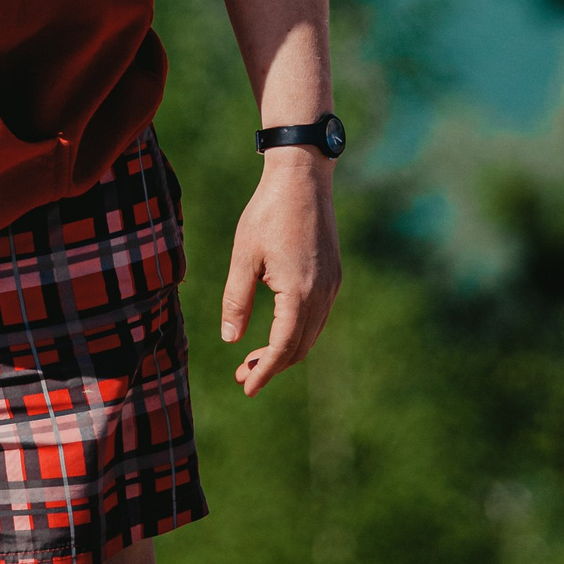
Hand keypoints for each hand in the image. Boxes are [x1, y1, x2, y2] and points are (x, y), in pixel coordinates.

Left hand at [221, 149, 340, 394]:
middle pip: (299, 347)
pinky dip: (298, 332)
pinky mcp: (332, 273)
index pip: (283, 347)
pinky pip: (317, 316)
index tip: (246, 388)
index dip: (264, 371)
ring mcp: (331, 284)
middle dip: (272, 366)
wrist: (302, 175)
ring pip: (310, 334)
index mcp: (300, 293)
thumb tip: (230, 341)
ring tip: (254, 357)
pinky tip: (277, 329)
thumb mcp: (244, 256)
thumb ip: (237, 299)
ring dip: (285, 351)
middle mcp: (322, 294)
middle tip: (243, 376)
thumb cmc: (268, 212)